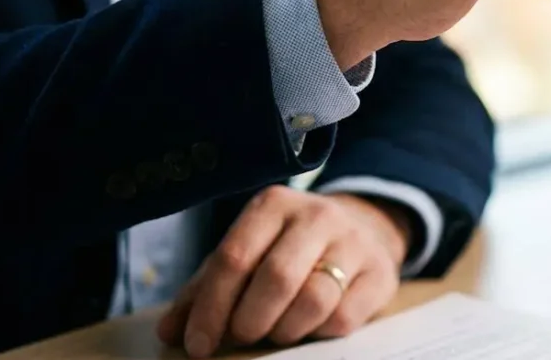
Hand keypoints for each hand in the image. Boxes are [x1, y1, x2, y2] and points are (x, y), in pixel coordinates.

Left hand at [157, 187, 410, 356]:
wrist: (362, 230)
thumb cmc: (288, 248)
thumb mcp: (246, 254)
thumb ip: (205, 289)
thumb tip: (170, 331)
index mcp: (273, 205)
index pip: (235, 257)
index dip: (211, 308)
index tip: (198, 345)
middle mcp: (317, 215)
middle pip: (276, 278)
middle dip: (250, 321)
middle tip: (241, 337)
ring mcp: (354, 242)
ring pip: (314, 300)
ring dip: (285, 330)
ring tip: (276, 332)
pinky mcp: (380, 273)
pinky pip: (344, 317)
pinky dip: (319, 333)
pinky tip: (310, 327)